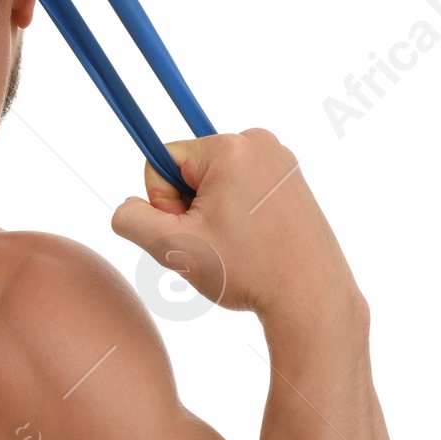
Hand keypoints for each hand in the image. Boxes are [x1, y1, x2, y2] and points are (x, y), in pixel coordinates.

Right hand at [111, 129, 364, 338]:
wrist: (312, 297)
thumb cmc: (249, 271)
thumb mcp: (174, 247)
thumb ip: (131, 219)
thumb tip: (128, 208)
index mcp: (230, 148)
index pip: (163, 160)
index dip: (165, 202)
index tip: (194, 229)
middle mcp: (258, 142)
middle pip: (191, 169)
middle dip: (192, 206)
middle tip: (219, 242)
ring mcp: (280, 159)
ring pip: (216, 180)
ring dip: (214, 211)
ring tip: (241, 244)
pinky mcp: (292, 178)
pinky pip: (242, 185)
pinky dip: (239, 211)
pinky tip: (255, 239)